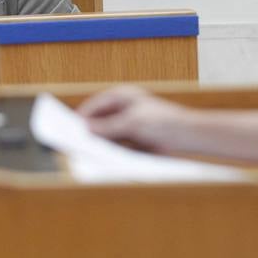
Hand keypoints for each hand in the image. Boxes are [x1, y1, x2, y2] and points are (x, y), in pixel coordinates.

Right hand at [77, 85, 195, 153]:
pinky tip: (105, 159)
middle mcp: (124, 109)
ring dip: (101, 142)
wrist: (187, 135)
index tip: (69, 127)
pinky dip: (112, 151)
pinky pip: (119, 145)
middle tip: (76, 143)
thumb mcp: (131, 123)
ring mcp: (130, 124)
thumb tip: (87, 128)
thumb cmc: (162, 122)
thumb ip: (108, 126)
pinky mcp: (136, 139)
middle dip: (91, 131)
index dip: (83, 115)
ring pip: (109, 134)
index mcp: (122, 97)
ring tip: (87, 154)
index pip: (96, 104)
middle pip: (101, 120)